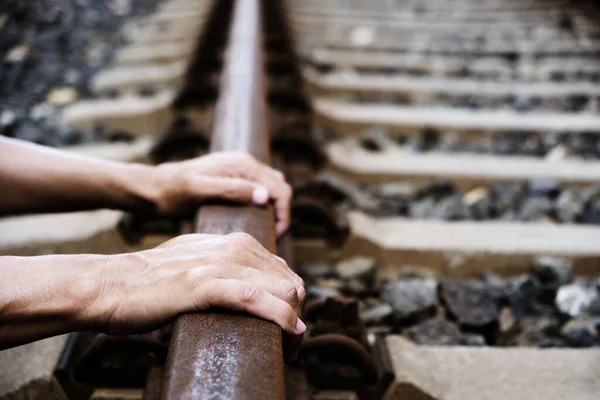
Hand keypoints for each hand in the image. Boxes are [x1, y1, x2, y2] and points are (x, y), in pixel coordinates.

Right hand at [86, 233, 305, 337]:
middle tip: (291, 342)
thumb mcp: (197, 262)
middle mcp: (233, 248)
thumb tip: (247, 286)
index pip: (282, 270)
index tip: (288, 325)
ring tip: (290, 347)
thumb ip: (224, 267)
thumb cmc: (151, 282)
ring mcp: (219, 264)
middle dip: (298, 313)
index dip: (292, 301)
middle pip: (289, 280)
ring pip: (281, 288)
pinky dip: (280, 318)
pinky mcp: (204, 285)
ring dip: (295, 322)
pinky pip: (256, 299)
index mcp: (234, 243)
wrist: (112, 284)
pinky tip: (289, 332)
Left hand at [149, 152, 291, 235]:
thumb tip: (264, 196)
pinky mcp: (232, 178)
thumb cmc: (173, 192)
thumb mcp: (200, 191)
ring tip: (266, 230)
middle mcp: (244, 163)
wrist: (154, 188)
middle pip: (279, 186)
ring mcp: (238, 170)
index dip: (284, 212)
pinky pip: (258, 190)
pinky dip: (263, 205)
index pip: (280, 187)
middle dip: (281, 211)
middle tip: (273, 236)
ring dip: (274, 208)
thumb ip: (232, 190)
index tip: (276, 235)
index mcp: (242, 164)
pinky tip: (254, 220)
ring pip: (270, 188)